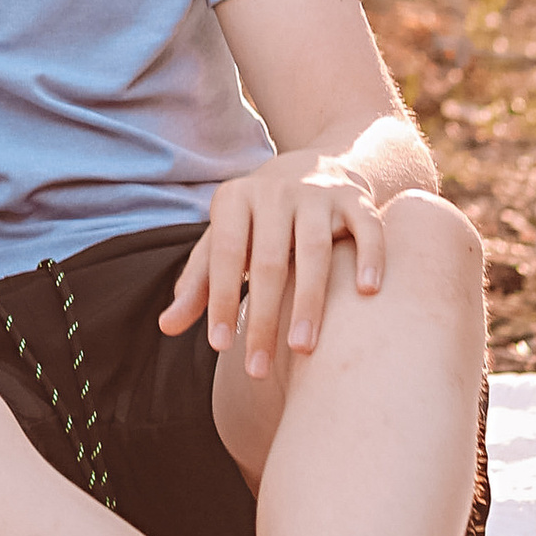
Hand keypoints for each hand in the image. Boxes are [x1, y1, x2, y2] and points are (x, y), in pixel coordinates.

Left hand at [160, 148, 384, 378]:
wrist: (311, 167)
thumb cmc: (258, 222)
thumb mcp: (224, 241)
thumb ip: (198, 283)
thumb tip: (166, 327)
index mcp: (236, 199)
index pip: (225, 255)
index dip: (220, 300)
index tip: (219, 347)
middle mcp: (275, 191)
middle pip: (269, 261)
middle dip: (262, 317)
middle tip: (257, 369)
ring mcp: (318, 193)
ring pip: (316, 249)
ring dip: (309, 301)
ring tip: (302, 349)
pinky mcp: (356, 199)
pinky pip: (368, 226)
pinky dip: (370, 257)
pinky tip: (367, 293)